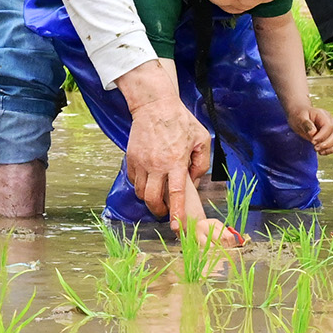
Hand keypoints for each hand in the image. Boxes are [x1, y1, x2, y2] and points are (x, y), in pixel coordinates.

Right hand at [117, 61, 212, 221]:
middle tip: (164, 212)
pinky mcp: (131, 158)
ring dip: (148, 198)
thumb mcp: (202, 139)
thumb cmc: (180, 121)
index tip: (176, 227)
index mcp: (176, 162)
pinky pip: (133, 179)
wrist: (154, 105)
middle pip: (151, 198)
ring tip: (156, 194)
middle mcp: (156, 165)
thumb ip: (201, 163)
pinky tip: (148, 179)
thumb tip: (193, 181)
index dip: (176, 213)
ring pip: (140, 191)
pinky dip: (140, 184)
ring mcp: (141, 162)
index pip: (175, 194)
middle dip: (158, 210)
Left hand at [297, 105, 332, 154]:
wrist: (299, 114)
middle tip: (315, 148)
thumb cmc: (299, 115)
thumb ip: (305, 124)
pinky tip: (322, 152)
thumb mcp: (298, 118)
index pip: (328, 126)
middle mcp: (330, 120)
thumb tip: (312, 133)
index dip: (322, 136)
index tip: (312, 141)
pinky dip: (332, 149)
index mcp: (322, 114)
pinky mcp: (332, 134)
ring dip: (330, 148)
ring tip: (319, 151)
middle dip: (326, 144)